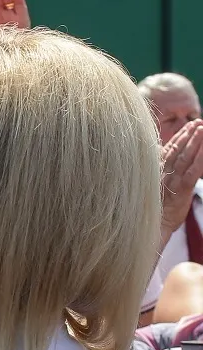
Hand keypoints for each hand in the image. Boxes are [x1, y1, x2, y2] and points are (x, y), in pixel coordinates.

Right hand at [161, 121, 202, 246]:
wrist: (154, 227)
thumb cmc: (153, 209)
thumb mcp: (152, 188)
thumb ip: (156, 171)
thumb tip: (157, 157)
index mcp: (155, 172)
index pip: (168, 150)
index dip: (179, 137)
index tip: (188, 127)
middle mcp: (162, 173)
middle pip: (177, 150)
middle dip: (188, 135)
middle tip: (198, 122)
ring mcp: (172, 180)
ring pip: (185, 157)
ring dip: (194, 142)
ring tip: (202, 128)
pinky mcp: (182, 189)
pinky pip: (193, 171)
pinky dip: (199, 159)